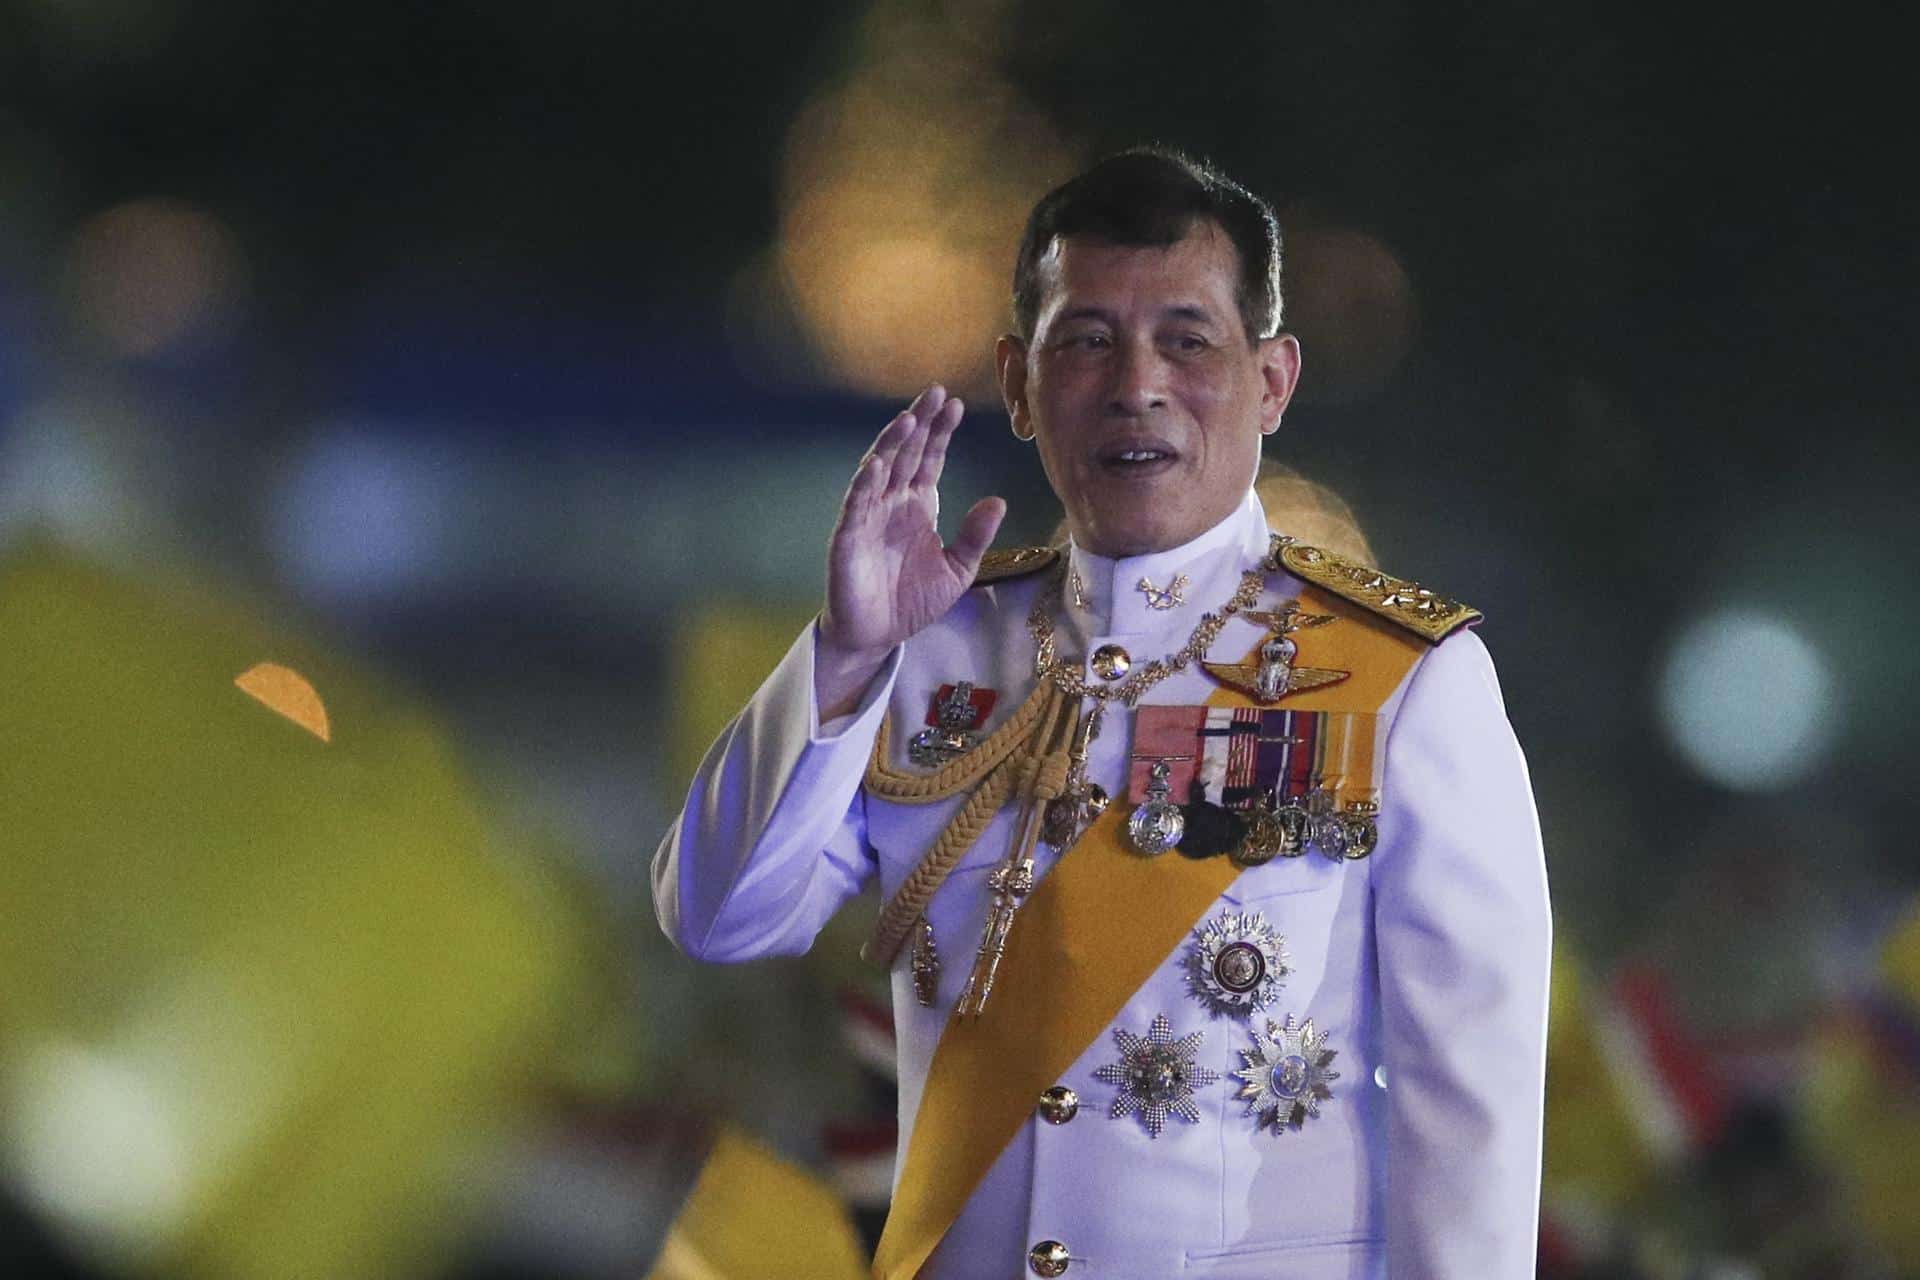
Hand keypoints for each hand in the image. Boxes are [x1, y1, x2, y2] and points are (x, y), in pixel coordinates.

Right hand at [816, 385, 1005, 719]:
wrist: (878, 637)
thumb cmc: (912, 601)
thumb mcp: (957, 569)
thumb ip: (974, 536)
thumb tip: (997, 500)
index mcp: (918, 506)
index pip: (929, 460)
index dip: (940, 433)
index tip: (954, 405)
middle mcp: (891, 504)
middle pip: (905, 455)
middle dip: (919, 425)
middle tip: (934, 393)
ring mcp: (867, 518)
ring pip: (878, 472)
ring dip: (891, 446)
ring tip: (908, 420)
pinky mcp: (848, 540)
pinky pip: (855, 508)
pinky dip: (863, 486)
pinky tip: (875, 465)